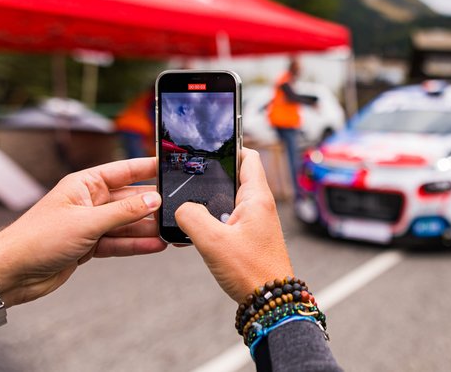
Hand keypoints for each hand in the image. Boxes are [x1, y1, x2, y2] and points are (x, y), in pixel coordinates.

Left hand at [0, 158, 166, 306]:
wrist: (12, 273)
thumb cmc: (37, 239)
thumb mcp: (86, 222)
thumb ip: (123, 212)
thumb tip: (153, 200)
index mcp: (84, 184)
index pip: (123, 170)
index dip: (147, 167)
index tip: (170, 165)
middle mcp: (89, 201)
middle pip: (129, 199)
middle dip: (152, 205)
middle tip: (179, 209)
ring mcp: (90, 224)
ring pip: (127, 223)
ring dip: (147, 229)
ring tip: (172, 232)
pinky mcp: (90, 246)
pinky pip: (120, 242)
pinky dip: (136, 245)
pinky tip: (155, 246)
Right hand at [176, 149, 293, 302]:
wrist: (269, 303)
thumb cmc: (252, 272)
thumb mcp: (213, 241)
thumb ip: (192, 217)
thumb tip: (181, 208)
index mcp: (257, 197)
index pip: (248, 157)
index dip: (229, 147)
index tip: (209, 149)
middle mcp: (259, 206)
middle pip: (234, 178)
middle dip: (211, 179)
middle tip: (189, 181)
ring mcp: (254, 222)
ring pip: (227, 202)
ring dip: (208, 205)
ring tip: (187, 211)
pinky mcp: (248, 238)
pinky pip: (226, 221)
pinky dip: (210, 224)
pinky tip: (194, 235)